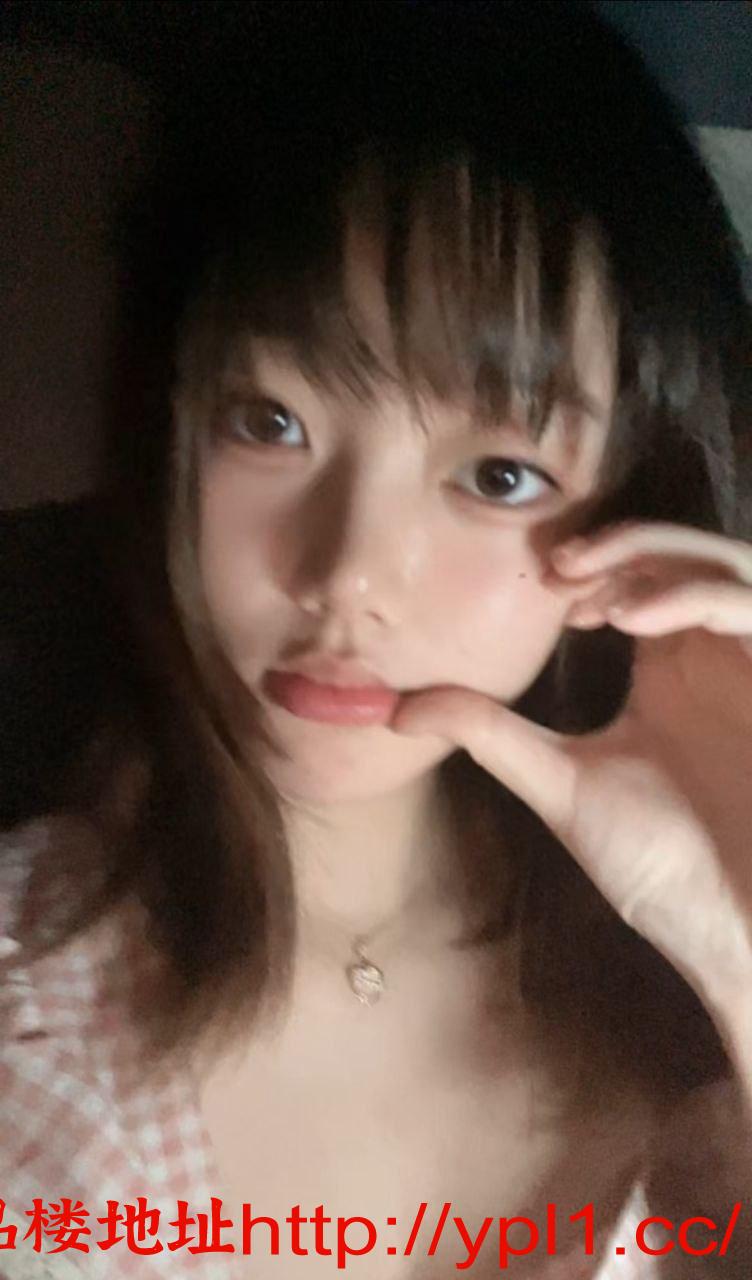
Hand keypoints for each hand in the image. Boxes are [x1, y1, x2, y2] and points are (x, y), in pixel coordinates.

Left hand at [389, 520, 751, 1020]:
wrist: (734, 932)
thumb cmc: (664, 867)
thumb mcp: (562, 785)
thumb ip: (490, 736)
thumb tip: (398, 708)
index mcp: (667, 674)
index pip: (637, 582)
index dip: (591, 567)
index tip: (538, 585)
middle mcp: (711, 658)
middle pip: (680, 555)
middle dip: (619, 544)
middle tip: (558, 565)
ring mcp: (749, 667)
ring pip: (724, 564)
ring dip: (657, 557)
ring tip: (592, 583)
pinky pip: (749, 606)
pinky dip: (695, 595)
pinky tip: (635, 616)